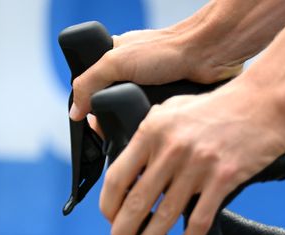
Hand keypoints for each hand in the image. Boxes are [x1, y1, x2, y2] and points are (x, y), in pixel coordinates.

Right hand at [69, 22, 244, 121]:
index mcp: (115, 64)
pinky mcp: (172, 107)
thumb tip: (75, 111)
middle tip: (118, 133)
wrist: (208, 55)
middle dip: (116, 123)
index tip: (96, 126)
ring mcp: (154, 94)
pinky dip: (158, 130)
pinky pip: (159, 126)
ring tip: (142, 134)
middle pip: (115, 113)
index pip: (93, 94)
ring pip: (138, 123)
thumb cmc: (167, 49)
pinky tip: (159, 133)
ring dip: (139, 130)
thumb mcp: (116, 62)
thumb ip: (89, 83)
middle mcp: (133, 80)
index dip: (93, 112)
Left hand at [98, 77, 284, 234]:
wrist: (263, 102)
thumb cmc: (219, 106)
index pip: (118, 177)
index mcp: (153, 131)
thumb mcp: (172, 108)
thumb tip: (113, 142)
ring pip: (165, 215)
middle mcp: (171, 149)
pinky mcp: (224, 178)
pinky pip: (201, 217)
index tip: (110, 221)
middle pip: (137, 202)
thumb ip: (146, 129)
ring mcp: (198, 165)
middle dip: (123, 233)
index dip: (109, 206)